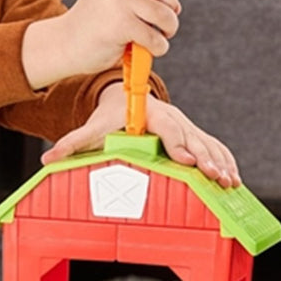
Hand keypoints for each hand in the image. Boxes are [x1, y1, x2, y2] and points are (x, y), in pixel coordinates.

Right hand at [22, 0, 179, 89]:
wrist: (64, 45)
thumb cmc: (93, 26)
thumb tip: (174, 5)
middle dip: (171, 3)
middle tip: (165, 21)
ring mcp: (116, 0)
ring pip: (163, 11)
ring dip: (169, 28)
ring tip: (157, 36)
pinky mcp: (119, 24)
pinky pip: (154, 36)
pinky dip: (158, 47)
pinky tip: (147, 50)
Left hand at [41, 83, 240, 188]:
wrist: (128, 97)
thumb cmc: (111, 115)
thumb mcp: (93, 126)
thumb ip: (73, 142)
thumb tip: (48, 158)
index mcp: (151, 114)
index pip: (168, 128)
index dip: (177, 144)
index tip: (185, 160)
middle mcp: (174, 118)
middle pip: (193, 138)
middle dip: (205, 158)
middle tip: (215, 177)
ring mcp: (187, 127)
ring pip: (208, 144)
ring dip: (220, 163)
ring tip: (229, 183)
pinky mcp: (195, 135)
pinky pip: (215, 147)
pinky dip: (225, 161)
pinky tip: (233, 179)